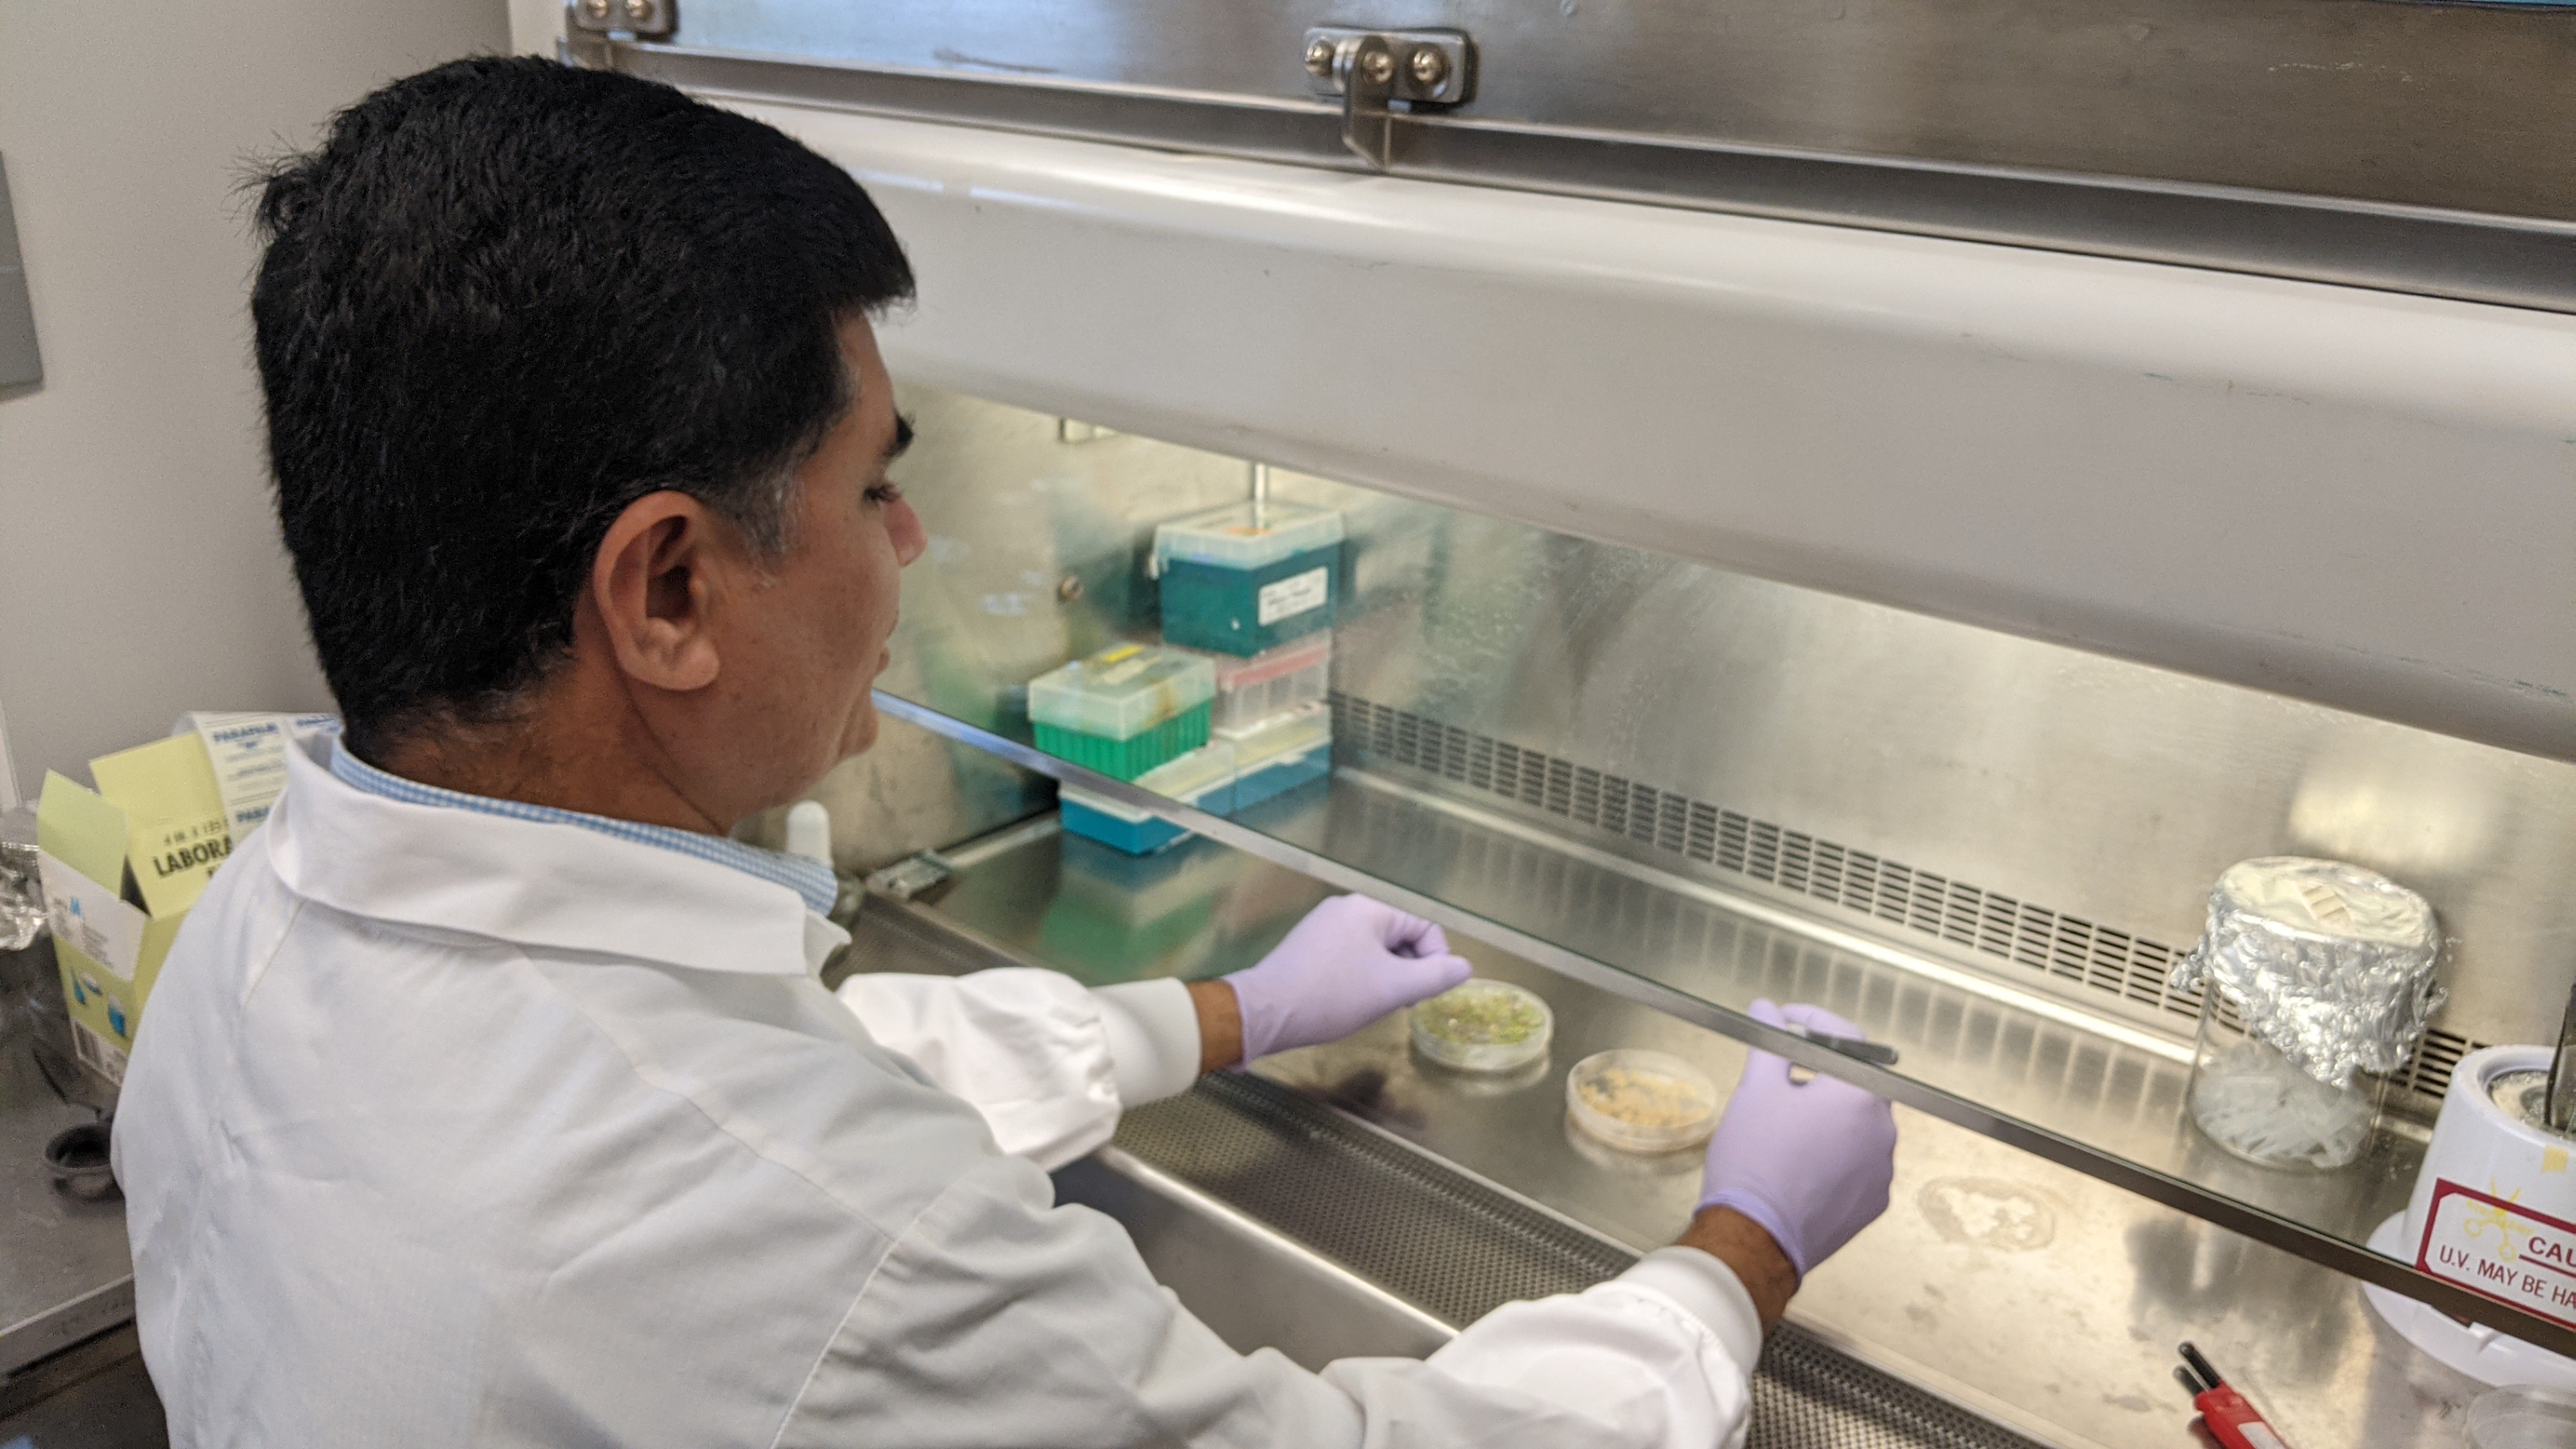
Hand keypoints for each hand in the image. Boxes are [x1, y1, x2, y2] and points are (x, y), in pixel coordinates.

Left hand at [1221, 895, 1472, 1061]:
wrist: (1267, 1012)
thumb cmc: (1333, 996)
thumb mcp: (1394, 988)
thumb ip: (1435, 976)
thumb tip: (1464, 967)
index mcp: (1369, 908)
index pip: (1424, 926)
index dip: (1435, 960)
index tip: (1425, 993)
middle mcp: (1346, 908)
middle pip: (1399, 935)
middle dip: (1409, 969)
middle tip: (1400, 1003)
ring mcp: (1323, 927)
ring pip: (1375, 949)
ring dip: (1386, 976)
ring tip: (1374, 1005)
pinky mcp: (1308, 947)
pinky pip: (1350, 956)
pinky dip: (1361, 978)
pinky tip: (1351, 1002)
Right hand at [1696, 1000, 1897, 1278]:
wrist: (1753, 1237)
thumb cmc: (1754, 1163)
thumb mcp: (1756, 1089)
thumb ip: (1769, 1042)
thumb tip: (1767, 1010)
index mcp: (1860, 1095)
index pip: (1847, 1038)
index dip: (1813, 1022)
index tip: (1787, 1021)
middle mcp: (1883, 1131)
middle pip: (1855, 1082)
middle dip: (1819, 1070)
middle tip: (1780, 1071)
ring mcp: (1881, 1171)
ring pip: (1857, 1124)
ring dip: (1827, 1114)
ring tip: (1784, 1124)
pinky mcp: (1872, 1202)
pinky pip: (1857, 1162)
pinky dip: (1834, 1152)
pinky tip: (1799, 1159)